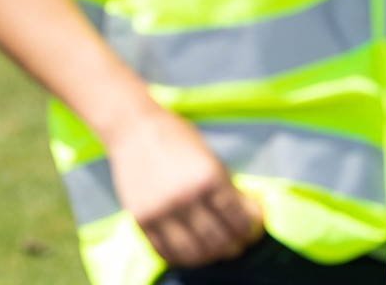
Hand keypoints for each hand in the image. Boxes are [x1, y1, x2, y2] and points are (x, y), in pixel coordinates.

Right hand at [105, 105, 262, 267]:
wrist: (132, 128)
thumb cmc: (176, 137)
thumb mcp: (210, 158)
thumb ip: (228, 189)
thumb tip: (250, 217)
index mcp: (208, 178)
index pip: (239, 220)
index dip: (251, 229)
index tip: (252, 229)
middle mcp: (185, 198)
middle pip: (219, 241)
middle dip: (234, 245)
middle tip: (237, 242)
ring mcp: (162, 211)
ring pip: (194, 253)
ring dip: (210, 256)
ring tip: (214, 249)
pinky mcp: (141, 220)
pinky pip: (166, 252)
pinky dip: (182, 257)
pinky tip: (189, 249)